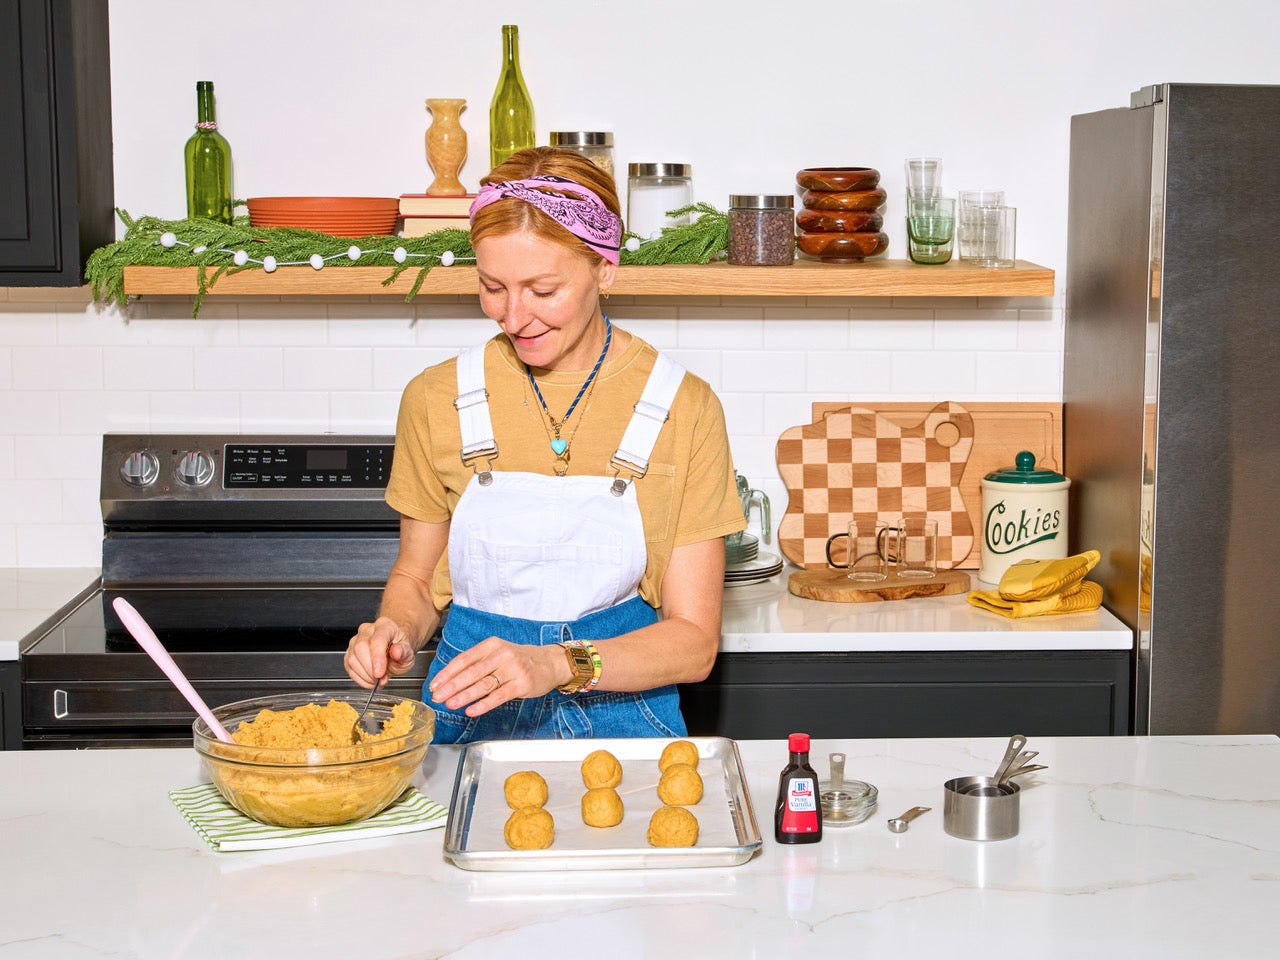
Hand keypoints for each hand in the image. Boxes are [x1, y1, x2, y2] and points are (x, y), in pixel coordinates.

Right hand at [344, 616, 416, 688]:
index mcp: (384, 626)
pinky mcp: (349, 653)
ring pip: (352, 659)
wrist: (394, 649)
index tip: (380, 673)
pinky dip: (360, 679)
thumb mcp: (408, 652)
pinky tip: (370, 680)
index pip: (377, 640)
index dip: (377, 658)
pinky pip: (349, 668)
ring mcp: (355, 641)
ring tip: (378, 680)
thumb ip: (404, 652)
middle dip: (370, 669)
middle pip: (360, 648)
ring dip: (365, 675)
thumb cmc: (400, 649)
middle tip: (382, 678)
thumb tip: (396, 652)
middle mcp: (367, 630)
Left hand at [427, 636, 568, 716]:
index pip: (464, 659)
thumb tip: (451, 679)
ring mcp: (513, 669)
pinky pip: (499, 696)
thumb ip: (478, 663)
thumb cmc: (520, 659)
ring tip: (450, 704)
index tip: (435, 684)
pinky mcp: (522, 684)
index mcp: (492, 645)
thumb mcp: (498, 653)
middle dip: (452, 686)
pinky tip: (472, 710)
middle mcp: (502, 655)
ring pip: (483, 684)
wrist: (550, 662)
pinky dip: (483, 704)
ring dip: (464, 696)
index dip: (447, 673)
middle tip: (438, 696)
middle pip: (472, 672)